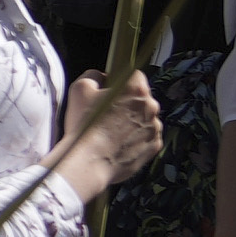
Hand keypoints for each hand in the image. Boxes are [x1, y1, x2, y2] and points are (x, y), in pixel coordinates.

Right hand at [53, 69, 161, 200]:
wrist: (90, 161)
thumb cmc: (84, 124)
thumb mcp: (80, 89)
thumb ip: (94, 75)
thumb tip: (104, 77)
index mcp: (136, 89)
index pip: (135, 75)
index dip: (121, 81)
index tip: (111, 90)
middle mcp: (151, 106)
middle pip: (142, 98)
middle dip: (128, 103)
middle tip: (108, 114)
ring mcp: (155, 128)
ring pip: (146, 118)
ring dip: (134, 121)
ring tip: (112, 132)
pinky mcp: (155, 146)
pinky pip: (147, 137)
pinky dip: (137, 138)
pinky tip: (120, 144)